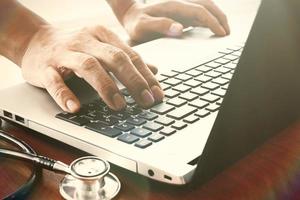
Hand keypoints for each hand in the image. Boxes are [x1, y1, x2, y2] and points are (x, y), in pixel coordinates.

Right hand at [21, 25, 163, 112]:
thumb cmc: (73, 46)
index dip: (146, 75)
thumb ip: (126, 58)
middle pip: (115, 58)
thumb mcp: (102, 46)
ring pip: (89, 66)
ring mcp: (65, 53)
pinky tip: (75, 108)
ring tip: (119, 106)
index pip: (130, 55)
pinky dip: (65, 95)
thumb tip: (153, 70)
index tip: (157, 94)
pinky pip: (55, 81)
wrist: (33, 39)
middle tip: (146, 101)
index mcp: (102, 35)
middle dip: (134, 81)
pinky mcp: (45, 67)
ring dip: (106, 87)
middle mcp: (86, 41)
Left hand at [121, 0, 229, 41]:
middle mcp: (180, 4)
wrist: (130, 15)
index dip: (212, 22)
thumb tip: (180, 28)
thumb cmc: (136, 23)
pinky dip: (209, 19)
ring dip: (216, 16)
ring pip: (205, 7)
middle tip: (228, 32)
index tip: (221, 33)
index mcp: (173, 6)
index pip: (199, 11)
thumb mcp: (142, 27)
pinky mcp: (181, 13)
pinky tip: (212, 27)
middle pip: (207, 5)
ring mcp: (181, 8)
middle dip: (220, 17)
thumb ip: (159, 26)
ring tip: (224, 30)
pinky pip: (199, 13)